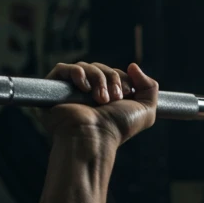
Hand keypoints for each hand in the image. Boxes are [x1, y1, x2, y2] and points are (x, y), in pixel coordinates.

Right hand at [43, 62, 158, 145]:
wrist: (95, 137)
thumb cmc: (117, 128)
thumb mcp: (146, 110)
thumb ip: (150, 87)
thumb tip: (133, 66)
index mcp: (107, 97)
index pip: (113, 73)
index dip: (122, 78)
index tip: (125, 94)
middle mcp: (88, 94)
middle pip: (100, 68)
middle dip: (111, 78)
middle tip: (114, 98)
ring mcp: (70, 92)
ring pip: (84, 66)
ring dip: (97, 78)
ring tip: (100, 99)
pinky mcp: (54, 90)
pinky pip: (62, 69)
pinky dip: (76, 73)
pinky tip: (84, 87)